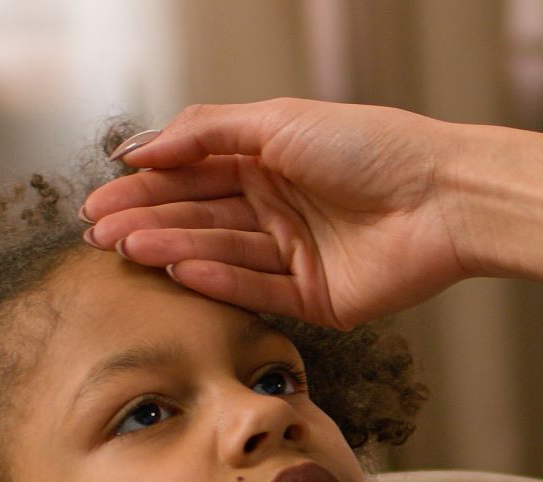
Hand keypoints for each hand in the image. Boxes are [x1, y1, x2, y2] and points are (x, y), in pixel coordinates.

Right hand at [78, 99, 469, 328]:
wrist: (444, 196)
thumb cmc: (372, 146)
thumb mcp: (279, 120)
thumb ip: (206, 133)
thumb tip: (139, 150)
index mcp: (269, 162)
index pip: (193, 178)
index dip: (145, 189)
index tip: (98, 202)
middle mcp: (279, 209)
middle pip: (200, 219)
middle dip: (147, 224)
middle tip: (98, 235)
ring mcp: (297, 256)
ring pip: (222, 254)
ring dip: (173, 250)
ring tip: (128, 249)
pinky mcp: (318, 299)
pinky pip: (258, 291)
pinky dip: (219, 281)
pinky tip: (179, 270)